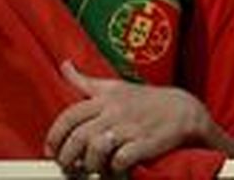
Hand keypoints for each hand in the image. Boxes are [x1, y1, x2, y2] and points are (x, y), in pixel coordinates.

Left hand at [46, 60, 210, 175]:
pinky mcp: (144, 143)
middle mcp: (114, 111)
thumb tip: (64, 66)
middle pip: (79, 137)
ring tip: (90, 169)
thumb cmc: (144, 100)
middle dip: (68, 157)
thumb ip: (85, 81)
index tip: (51, 150)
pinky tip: (114, 170)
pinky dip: (113, 170)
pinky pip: (120, 160)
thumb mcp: (113, 86)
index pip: (70, 116)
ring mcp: (130, 127)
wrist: (182, 110)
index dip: (55, 136)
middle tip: (68, 166)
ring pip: (96, 149)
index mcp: (104, 97)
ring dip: (89, 164)